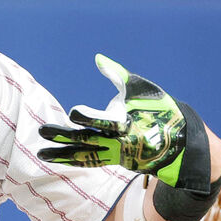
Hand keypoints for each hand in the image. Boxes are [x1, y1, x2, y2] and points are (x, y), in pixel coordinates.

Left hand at [38, 54, 204, 190]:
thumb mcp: (141, 89)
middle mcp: (119, 142)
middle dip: (63, 136)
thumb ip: (117, 75)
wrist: (180, 141)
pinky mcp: (115, 160)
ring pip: (85, 156)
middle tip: (42, 130)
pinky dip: (73, 160)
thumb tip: (98, 58)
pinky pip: (90, 161)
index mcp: (127, 123)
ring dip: (62, 154)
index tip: (73, 113)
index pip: (103, 122)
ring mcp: (116, 154)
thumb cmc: (158, 109)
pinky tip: (55, 158)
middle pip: (87, 140)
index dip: (88, 118)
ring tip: (40, 154)